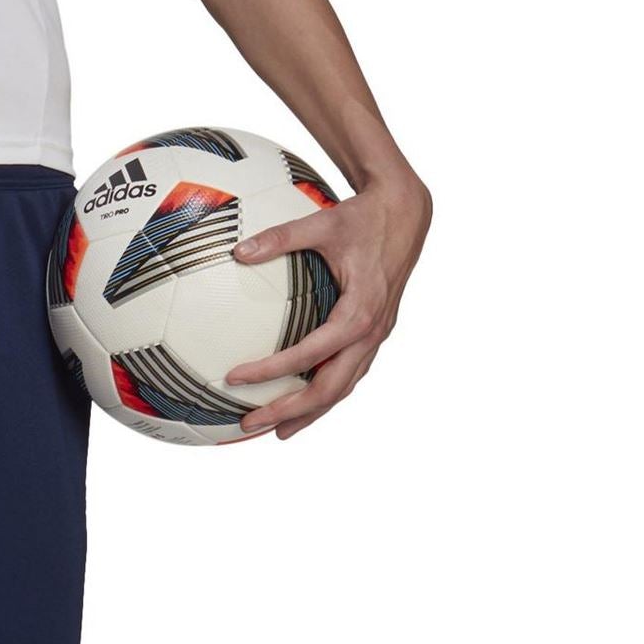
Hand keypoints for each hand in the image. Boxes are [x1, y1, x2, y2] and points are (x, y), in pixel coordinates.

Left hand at [224, 171, 430, 439]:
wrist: (408, 212)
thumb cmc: (366, 216)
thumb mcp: (324, 222)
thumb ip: (281, 237)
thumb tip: (238, 250)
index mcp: (360, 311)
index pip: (309, 354)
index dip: (271, 370)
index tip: (235, 377)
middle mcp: (371, 332)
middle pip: (329, 388)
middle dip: (289, 411)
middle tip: (250, 422)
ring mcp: (376, 337)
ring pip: (342, 388)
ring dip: (309, 413)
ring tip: (276, 430)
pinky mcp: (375, 334)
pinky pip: (350, 374)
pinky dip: (325, 394)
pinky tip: (303, 403)